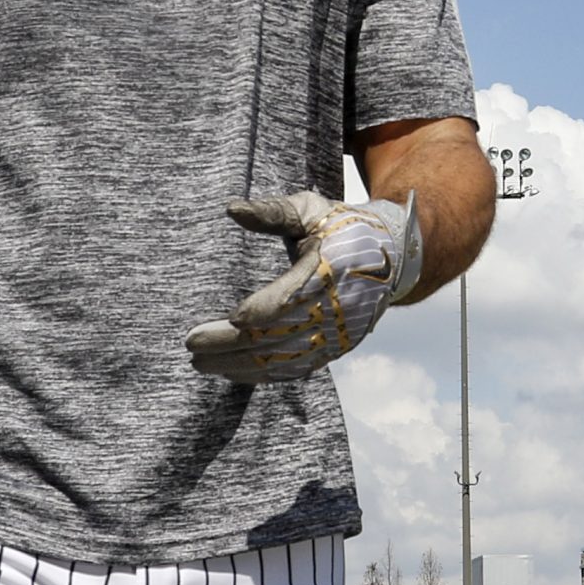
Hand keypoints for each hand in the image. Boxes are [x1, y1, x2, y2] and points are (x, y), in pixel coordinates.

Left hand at [186, 189, 422, 382]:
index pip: (291, 298)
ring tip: (201, 363)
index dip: (260, 311)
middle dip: (231, 344)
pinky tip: (233, 372)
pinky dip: (263, 375)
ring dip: (240, 365)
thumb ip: (273, 212)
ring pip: (284, 359)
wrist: (392, 256)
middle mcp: (338, 307)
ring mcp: (339, 333)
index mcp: (332, 269)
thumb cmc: (341, 227)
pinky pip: (296, 369)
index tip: (229, 317)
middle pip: (279, 335)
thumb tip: (232, 209)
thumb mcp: (312, 210)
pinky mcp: (337, 349)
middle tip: (191, 345)